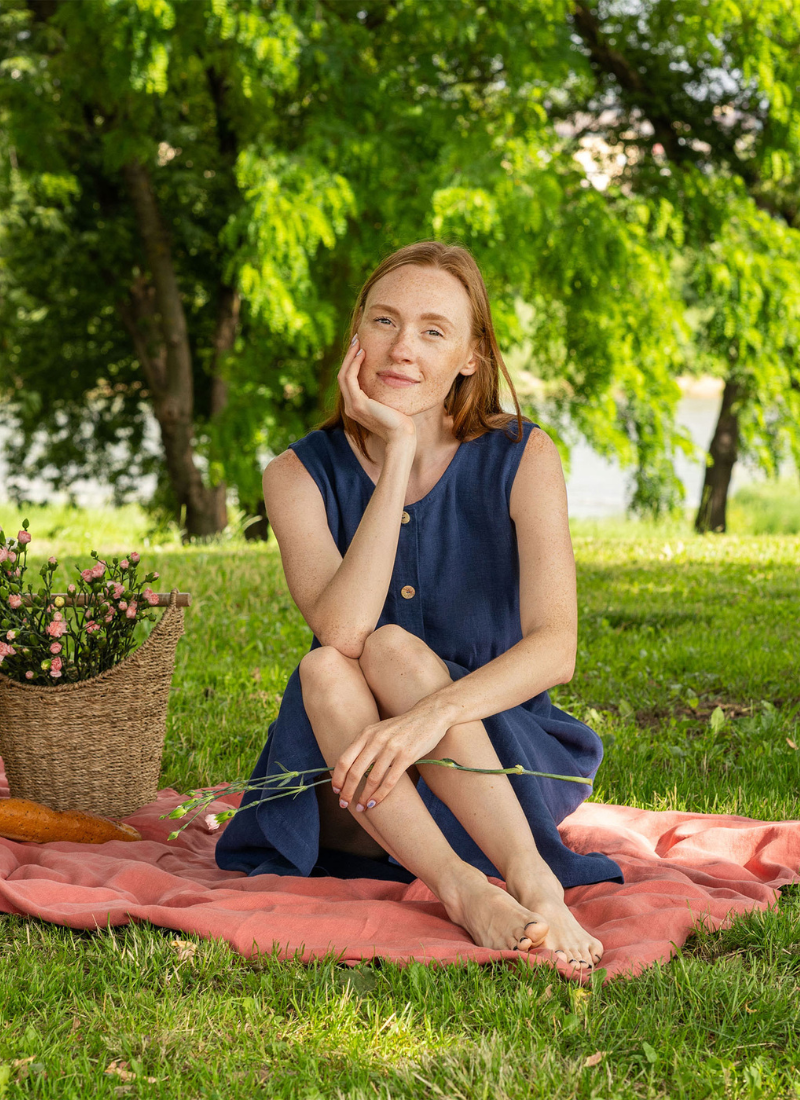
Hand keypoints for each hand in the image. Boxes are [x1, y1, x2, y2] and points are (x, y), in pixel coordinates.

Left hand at [331, 700, 450, 810]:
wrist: (430, 715)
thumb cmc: (403, 727)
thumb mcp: (380, 730)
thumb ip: (366, 745)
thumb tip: (350, 768)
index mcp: (366, 734)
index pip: (344, 759)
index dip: (337, 778)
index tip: (336, 791)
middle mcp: (376, 740)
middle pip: (354, 771)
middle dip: (347, 791)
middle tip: (344, 804)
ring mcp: (391, 748)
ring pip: (371, 779)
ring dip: (364, 797)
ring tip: (362, 808)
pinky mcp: (406, 756)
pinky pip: (389, 781)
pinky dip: (380, 795)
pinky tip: (374, 803)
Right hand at [338, 333, 416, 446]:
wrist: (402, 436)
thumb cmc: (401, 421)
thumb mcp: (389, 403)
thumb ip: (383, 394)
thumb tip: (391, 378)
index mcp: (356, 407)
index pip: (349, 381)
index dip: (352, 363)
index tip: (360, 347)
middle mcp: (350, 407)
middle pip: (343, 375)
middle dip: (349, 356)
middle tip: (356, 339)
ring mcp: (352, 406)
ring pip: (344, 375)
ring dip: (350, 356)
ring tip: (358, 342)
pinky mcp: (358, 404)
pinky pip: (350, 378)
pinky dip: (354, 364)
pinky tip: (363, 354)